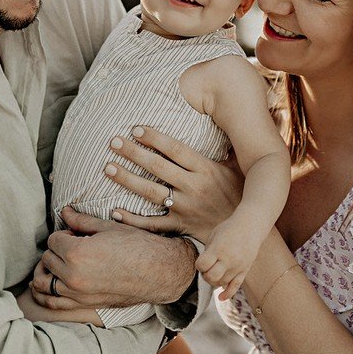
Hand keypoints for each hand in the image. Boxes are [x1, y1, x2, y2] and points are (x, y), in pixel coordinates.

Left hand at [30, 207, 197, 310]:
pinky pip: (52, 303)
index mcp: (78, 253)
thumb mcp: (108, 228)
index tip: (77, 234)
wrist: (159, 272)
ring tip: (58, 263)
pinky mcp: (83, 306)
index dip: (65, 233)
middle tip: (74, 245)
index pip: (53, 240)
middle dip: (57, 250)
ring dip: (46, 271)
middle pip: (47, 259)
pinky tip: (48, 284)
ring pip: (43, 282)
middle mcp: (73, 276)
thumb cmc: (137, 246)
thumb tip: (64, 211)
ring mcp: (77, 294)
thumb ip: (81, 221)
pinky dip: (44, 295)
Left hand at [105, 125, 242, 241]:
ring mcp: (185, 208)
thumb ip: (227, 147)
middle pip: (158, 167)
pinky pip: (153, 224)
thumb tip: (225, 120)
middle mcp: (194, 187)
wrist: (244, 233)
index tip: (136, 128)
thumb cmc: (241, 195)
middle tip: (113, 141)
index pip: (176, 150)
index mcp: (206, 169)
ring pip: (151, 192)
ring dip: (127, 180)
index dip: (155, 138)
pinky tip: (114, 210)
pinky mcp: (180, 226)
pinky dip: (132, 219)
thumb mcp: (238, 168)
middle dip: (134, 153)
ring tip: (108, 167)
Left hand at [197, 217, 255, 300]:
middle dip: (205, 275)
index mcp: (219, 249)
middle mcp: (229, 259)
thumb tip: (203, 268)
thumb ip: (208, 252)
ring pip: (222, 283)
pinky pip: (235, 287)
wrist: (250, 227)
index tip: (202, 260)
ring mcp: (238, 267)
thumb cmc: (229, 229)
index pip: (202, 265)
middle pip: (211, 277)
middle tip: (207, 268)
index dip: (199, 265)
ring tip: (215, 271)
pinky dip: (227, 294)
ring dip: (215, 281)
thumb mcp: (214, 236)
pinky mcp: (244, 271)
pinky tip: (221, 297)